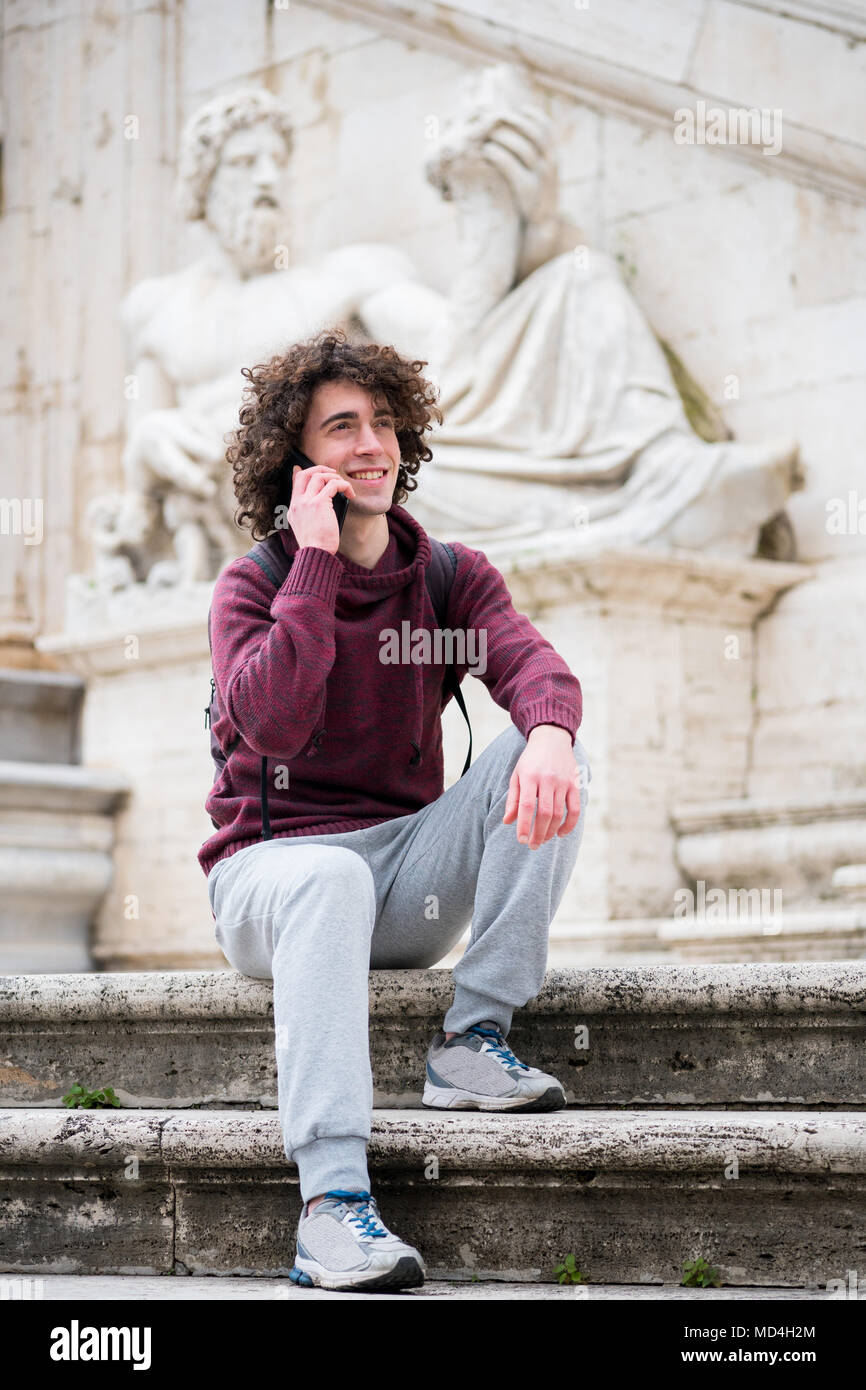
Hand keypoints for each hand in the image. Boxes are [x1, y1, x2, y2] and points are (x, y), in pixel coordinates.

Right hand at [288, 463, 355, 554]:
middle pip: (306, 474)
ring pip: (319, 476)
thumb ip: (309, 513)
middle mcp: (298, 503)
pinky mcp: (319, 503)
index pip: (295, 483)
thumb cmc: (316, 545)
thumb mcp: (307, 528)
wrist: (315, 554)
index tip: (303, 468)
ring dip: (334, 477)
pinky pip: (333, 485)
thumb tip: (321, 502)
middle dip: (320, 469)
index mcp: (293, 509)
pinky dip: (343, 485)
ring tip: (344, 486)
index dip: (300, 472)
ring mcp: (307, 502)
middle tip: (332, 473)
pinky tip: (350, 493)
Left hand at [502, 725, 582, 848]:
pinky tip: (561, 833)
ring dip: (551, 831)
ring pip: (559, 814)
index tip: (521, 840)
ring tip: (542, 840)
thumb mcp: (517, 775)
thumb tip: (507, 821)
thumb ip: (513, 799)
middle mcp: (547, 779)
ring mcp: (563, 782)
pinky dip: (569, 824)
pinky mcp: (575, 784)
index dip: (524, 825)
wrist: (551, 739)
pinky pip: (575, 809)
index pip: (527, 806)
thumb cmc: (530, 760)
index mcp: (530, 776)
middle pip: (545, 813)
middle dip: (538, 833)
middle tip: (532, 845)